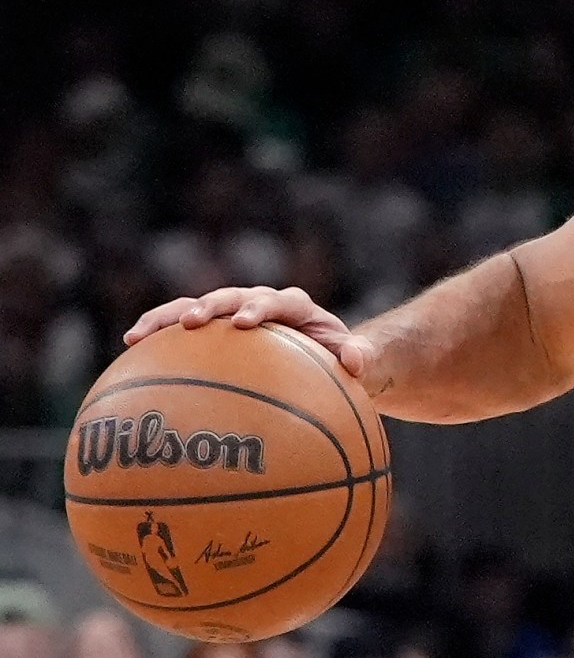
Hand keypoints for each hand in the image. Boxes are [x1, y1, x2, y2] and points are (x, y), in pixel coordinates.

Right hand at [124, 286, 378, 387]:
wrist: (322, 355)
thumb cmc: (339, 358)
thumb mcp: (356, 358)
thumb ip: (359, 356)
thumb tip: (357, 361)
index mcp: (296, 306)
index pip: (278, 300)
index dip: (260, 307)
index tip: (245, 323)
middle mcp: (260, 302)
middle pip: (231, 296)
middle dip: (210, 306)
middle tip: (192, 322)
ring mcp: (232, 312)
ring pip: (196, 307)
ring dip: (168, 317)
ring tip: (139, 334)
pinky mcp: (213, 328)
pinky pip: (180, 326)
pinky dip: (158, 332)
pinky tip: (129, 348)